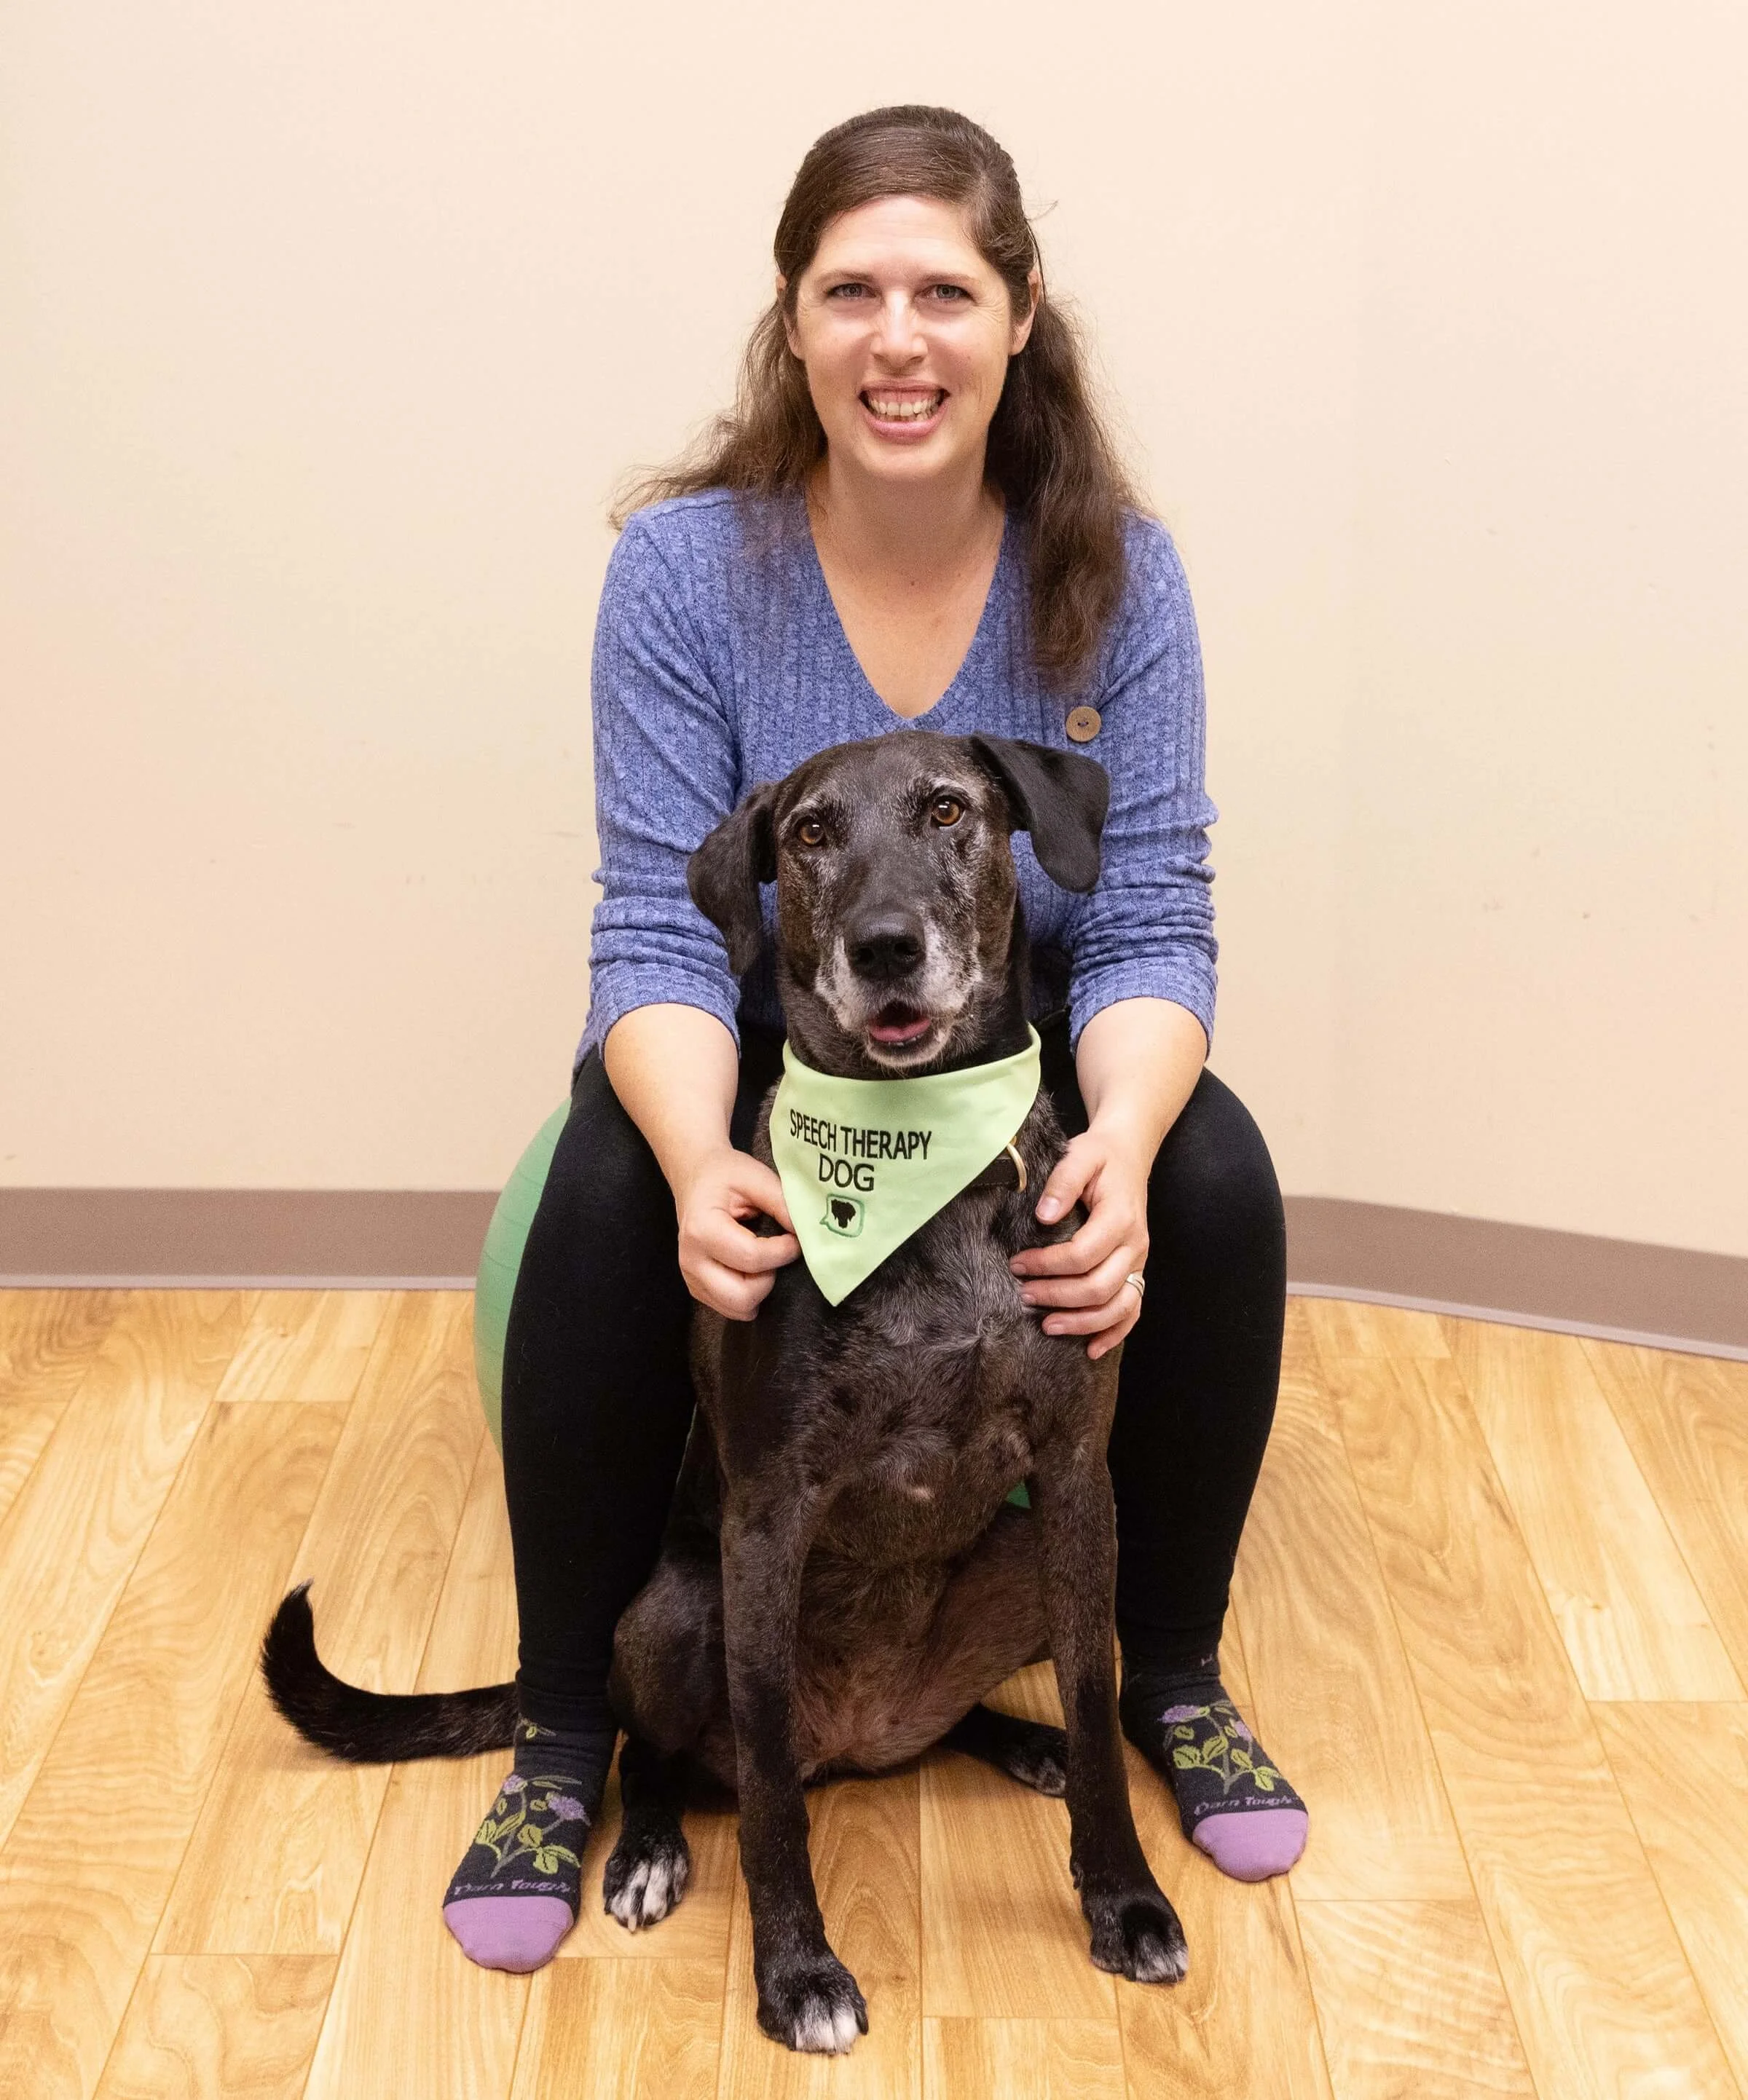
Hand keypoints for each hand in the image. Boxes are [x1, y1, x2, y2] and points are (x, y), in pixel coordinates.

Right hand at [673, 1146, 798, 1320]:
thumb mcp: (757, 1176)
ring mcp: (690, 1277)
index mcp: (702, 1229)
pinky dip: (748, 1295)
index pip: (752, 1258)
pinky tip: (751, 1270)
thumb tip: (808, 1234)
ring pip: (737, 1309)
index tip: (794, 1238)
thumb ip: (783, 1204)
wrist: (695, 1176)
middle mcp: (691, 1259)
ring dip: (759, 1291)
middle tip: (776, 1255)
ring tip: (763, 1262)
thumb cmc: (726, 1174)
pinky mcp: (696, 1288)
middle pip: (742, 1296)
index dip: (784, 1251)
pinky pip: (730, 1308)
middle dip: (769, 1280)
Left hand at [1008, 1123, 1149, 1360]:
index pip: (1082, 1254)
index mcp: (1119, 1218)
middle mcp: (1134, 1245)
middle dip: (1058, 1298)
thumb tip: (1043, 1216)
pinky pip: (1132, 1310)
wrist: (1129, 1153)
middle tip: (1024, 1295)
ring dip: (1082, 1323)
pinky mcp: (1136, 1272)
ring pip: (1117, 1307)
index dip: (1047, 1265)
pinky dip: (1114, 1333)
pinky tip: (1092, 1349)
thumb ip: (1062, 1183)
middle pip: (1098, 1287)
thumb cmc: (1100, 1156)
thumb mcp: (1080, 1156)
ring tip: (1047, 1327)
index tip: (1016, 1264)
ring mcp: (1138, 1262)